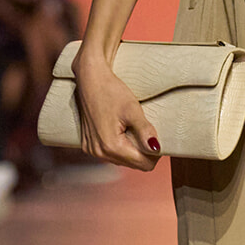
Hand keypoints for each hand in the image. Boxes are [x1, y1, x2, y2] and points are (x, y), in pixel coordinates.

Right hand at [73, 50, 161, 170]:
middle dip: (143, 151)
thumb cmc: (111, 91)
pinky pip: (111, 154)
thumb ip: (145, 131)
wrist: (90, 79)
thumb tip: (156, 148)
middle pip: (134, 164)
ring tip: (130, 127)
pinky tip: (120, 129)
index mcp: (111, 146)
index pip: (144, 164)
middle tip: (144, 129)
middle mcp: (99, 152)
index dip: (155, 153)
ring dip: (132, 149)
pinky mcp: (88, 145)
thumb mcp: (132, 109)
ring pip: (123, 161)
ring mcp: (92, 150)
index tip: (155, 136)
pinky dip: (120, 145)